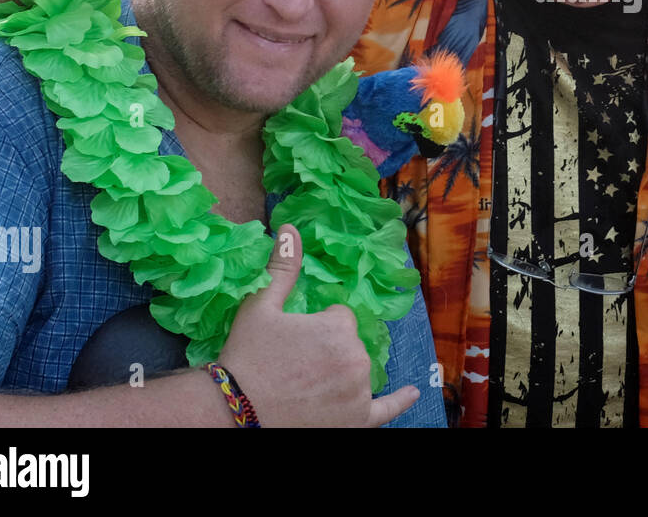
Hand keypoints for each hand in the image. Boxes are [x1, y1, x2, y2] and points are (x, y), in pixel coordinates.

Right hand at [219, 224, 419, 426]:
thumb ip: (282, 267)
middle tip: (293, 365)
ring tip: (305, 385)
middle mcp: (356, 359)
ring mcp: (358, 393)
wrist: (234, 413)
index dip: (316, 328)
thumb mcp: (260, 307)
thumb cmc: (247, 358)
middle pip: (349, 345)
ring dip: (339, 374)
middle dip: (327, 350)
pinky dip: (399, 401)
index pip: (340, 318)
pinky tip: (412, 393)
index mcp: (339, 327)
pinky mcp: (355, 421)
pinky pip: (384, 410)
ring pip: (356, 373)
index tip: (293, 342)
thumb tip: (290, 226)